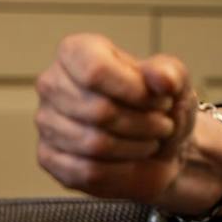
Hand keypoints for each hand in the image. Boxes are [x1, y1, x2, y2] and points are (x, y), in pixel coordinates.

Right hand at [35, 33, 199, 204]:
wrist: (160, 144)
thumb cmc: (161, 105)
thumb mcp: (175, 81)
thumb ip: (170, 73)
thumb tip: (162, 80)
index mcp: (78, 51)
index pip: (96, 70)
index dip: (135, 91)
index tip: (163, 101)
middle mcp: (53, 83)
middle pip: (98, 111)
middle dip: (143, 123)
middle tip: (164, 125)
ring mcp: (46, 121)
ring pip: (93, 143)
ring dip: (135, 146)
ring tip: (153, 140)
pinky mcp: (48, 157)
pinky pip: (85, 170)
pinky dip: (121, 170)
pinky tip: (134, 160)